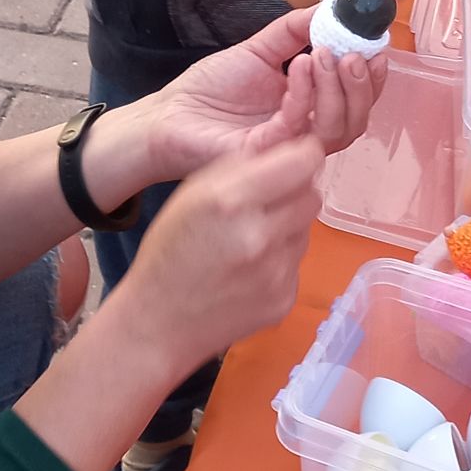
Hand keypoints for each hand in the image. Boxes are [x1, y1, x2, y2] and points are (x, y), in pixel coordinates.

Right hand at [117, 138, 322, 377]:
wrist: (158, 323)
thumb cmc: (171, 248)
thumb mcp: (193, 193)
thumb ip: (242, 165)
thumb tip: (288, 146)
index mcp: (232, 200)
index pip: (303, 163)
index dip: (303, 155)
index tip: (296, 157)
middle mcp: (260, 236)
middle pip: (312, 195)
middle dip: (296, 191)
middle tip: (268, 200)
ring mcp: (276, 273)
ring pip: (306, 228)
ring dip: (289, 225)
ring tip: (252, 237)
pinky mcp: (285, 300)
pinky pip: (298, 262)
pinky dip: (282, 259)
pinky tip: (250, 269)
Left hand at [150, 7, 386, 177]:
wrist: (171, 113)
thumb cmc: (211, 88)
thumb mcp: (260, 50)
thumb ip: (294, 31)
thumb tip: (329, 7)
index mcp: (310, 106)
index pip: (355, 98)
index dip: (373, 76)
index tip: (378, 44)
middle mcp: (306, 129)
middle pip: (356, 119)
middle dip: (364, 85)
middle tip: (356, 53)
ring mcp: (289, 145)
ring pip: (337, 129)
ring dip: (338, 88)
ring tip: (326, 53)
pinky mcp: (267, 152)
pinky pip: (298, 124)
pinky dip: (304, 91)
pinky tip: (299, 64)